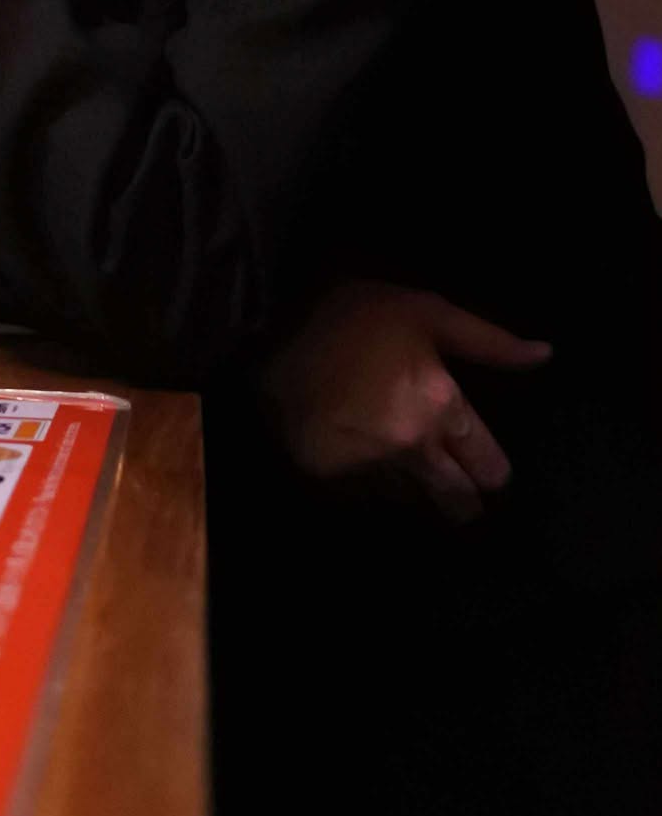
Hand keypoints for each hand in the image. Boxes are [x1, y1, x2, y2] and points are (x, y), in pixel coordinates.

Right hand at [259, 280, 551, 522]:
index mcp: (443, 407)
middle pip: (459, 504)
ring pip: (414, 504)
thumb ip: (489, 341)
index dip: (490, 467)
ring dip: (414, 489)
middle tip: (451, 477)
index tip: (479, 458)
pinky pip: (367, 498)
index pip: (492, 470)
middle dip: (461, 494)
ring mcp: (368, 469)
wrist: (268, 325)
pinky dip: (369, 484)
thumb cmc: (356, 314)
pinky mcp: (328, 479)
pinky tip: (361, 455)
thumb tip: (546, 355)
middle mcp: (412, 448)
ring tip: (397, 458)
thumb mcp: (426, 311)